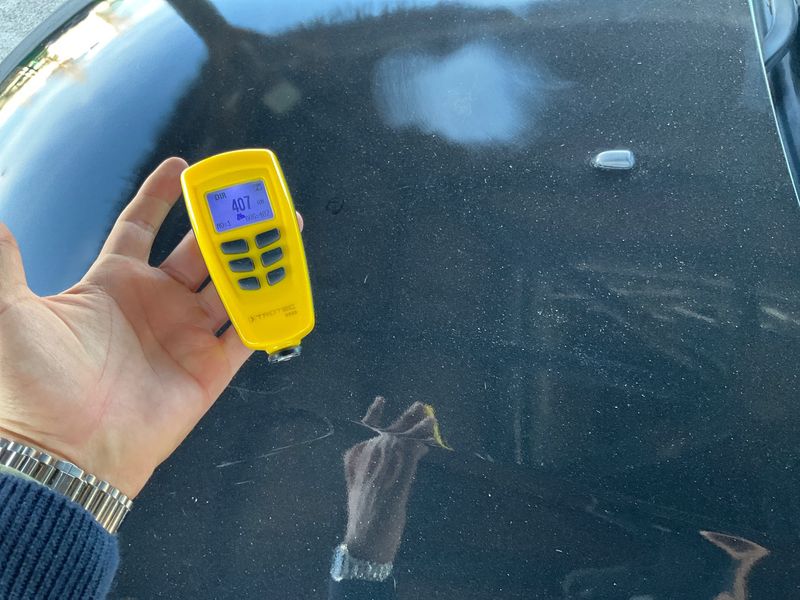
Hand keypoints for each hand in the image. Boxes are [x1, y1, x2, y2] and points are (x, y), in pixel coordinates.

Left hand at [0, 158, 301, 497]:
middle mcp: (155, 305)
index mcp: (114, 284)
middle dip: (227, 224)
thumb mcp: (12, 313)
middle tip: (253, 198)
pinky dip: (270, 311)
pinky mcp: (210, 369)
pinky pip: (249, 333)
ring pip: (232, 286)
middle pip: (200, 252)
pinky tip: (289, 285)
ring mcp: (186, 336)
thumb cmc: (34, 384)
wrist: (66, 451)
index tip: (184, 168)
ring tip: (285, 229)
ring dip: (258, 259)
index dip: (162, 196)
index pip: (142, 226)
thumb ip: (7, 264)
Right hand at [342, 398, 435, 563]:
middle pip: (388, 431)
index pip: (364, 429)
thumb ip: (359, 466)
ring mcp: (383, 472)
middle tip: (420, 405)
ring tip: (430, 419)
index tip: (379, 400)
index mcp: (355, 461)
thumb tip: (367, 448)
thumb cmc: (362, 517)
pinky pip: (411, 459)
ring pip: (402, 442)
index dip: (374, 414)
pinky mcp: (397, 485)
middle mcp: (368, 463)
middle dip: (405, 418)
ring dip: (419, 429)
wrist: (364, 544)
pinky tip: (428, 444)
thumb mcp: (355, 487)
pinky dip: (420, 448)